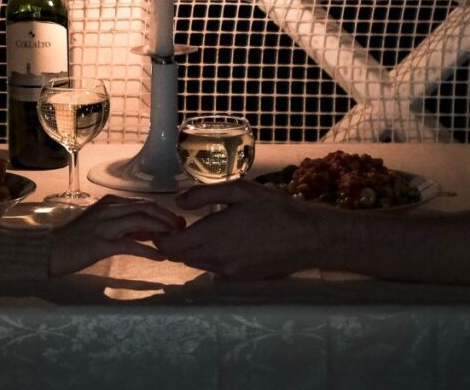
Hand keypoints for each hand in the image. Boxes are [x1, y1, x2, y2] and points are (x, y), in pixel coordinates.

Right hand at [48, 195, 185, 276]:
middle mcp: (109, 209)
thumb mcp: (102, 226)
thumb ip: (125, 226)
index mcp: (110, 203)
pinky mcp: (101, 243)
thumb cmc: (75, 240)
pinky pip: (131, 245)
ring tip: (176, 241)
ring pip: (141, 222)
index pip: (144, 203)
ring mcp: (105, 225)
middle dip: (168, 218)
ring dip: (162, 231)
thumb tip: (151, 231)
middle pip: (146, 209)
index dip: (164, 212)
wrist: (49, 251)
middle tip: (182, 230)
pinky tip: (161, 257)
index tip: (177, 222)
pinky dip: (149, 250)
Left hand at [156, 180, 332, 278]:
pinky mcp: (240, 279)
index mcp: (214, 234)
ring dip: (193, 250)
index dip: (162, 237)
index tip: (167, 224)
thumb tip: (178, 201)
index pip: (171, 246)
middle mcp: (217, 257)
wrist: (308, 238)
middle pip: (181, 256)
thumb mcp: (240, 191)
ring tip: (205, 231)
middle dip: (176, 242)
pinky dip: (210, 257)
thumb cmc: (275, 208)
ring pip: (197, 263)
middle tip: (184, 224)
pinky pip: (214, 269)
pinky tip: (226, 242)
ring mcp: (228, 272)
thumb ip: (204, 195)